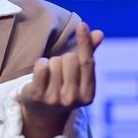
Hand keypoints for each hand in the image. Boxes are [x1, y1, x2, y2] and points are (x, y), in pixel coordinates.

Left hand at [18, 22, 103, 137]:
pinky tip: (40, 75)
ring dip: (51, 63)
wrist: (42, 113)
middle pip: (70, 59)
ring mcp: (54, 100)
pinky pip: (41, 66)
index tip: (81, 25)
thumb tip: (99, 33)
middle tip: (60, 72)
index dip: (84, 42)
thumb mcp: (78, 75)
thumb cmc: (63, 87)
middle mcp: (73, 100)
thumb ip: (88, 54)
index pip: (87, 63)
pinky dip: (40, 64)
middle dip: (64, 58)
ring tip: (50, 77)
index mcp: (88, 96)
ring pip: (55, 61)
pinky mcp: (38, 96)